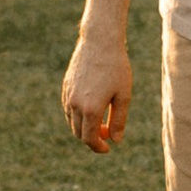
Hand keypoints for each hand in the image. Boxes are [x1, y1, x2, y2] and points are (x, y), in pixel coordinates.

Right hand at [62, 33, 132, 152]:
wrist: (100, 42)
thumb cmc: (117, 68)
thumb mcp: (123, 96)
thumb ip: (118, 121)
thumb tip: (115, 140)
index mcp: (91, 109)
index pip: (89, 139)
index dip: (99, 147)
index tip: (108, 148)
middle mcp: (75, 104)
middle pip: (79, 133)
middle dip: (92, 138)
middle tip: (107, 132)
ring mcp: (68, 95)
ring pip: (72, 121)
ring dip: (84, 127)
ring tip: (101, 120)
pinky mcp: (66, 86)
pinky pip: (68, 108)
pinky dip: (78, 115)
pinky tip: (91, 108)